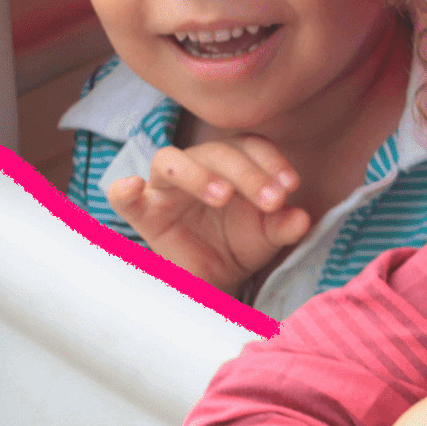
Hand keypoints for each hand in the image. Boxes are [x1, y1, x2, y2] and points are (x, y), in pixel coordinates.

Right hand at [105, 136, 310, 294]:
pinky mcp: (145, 215)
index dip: (271, 161)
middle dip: (248, 173)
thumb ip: (284, 225)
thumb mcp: (269, 236)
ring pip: (171, 160)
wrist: (216, 279)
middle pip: (216, 152)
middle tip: (272, 201)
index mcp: (231, 164)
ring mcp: (167, 189)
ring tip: (223, 196)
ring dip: (198, 174)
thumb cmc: (241, 244)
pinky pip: (125, 198)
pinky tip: (131, 188)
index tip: (291, 185)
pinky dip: (124, 190)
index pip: (249, 146)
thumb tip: (302, 218)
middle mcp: (198, 167)